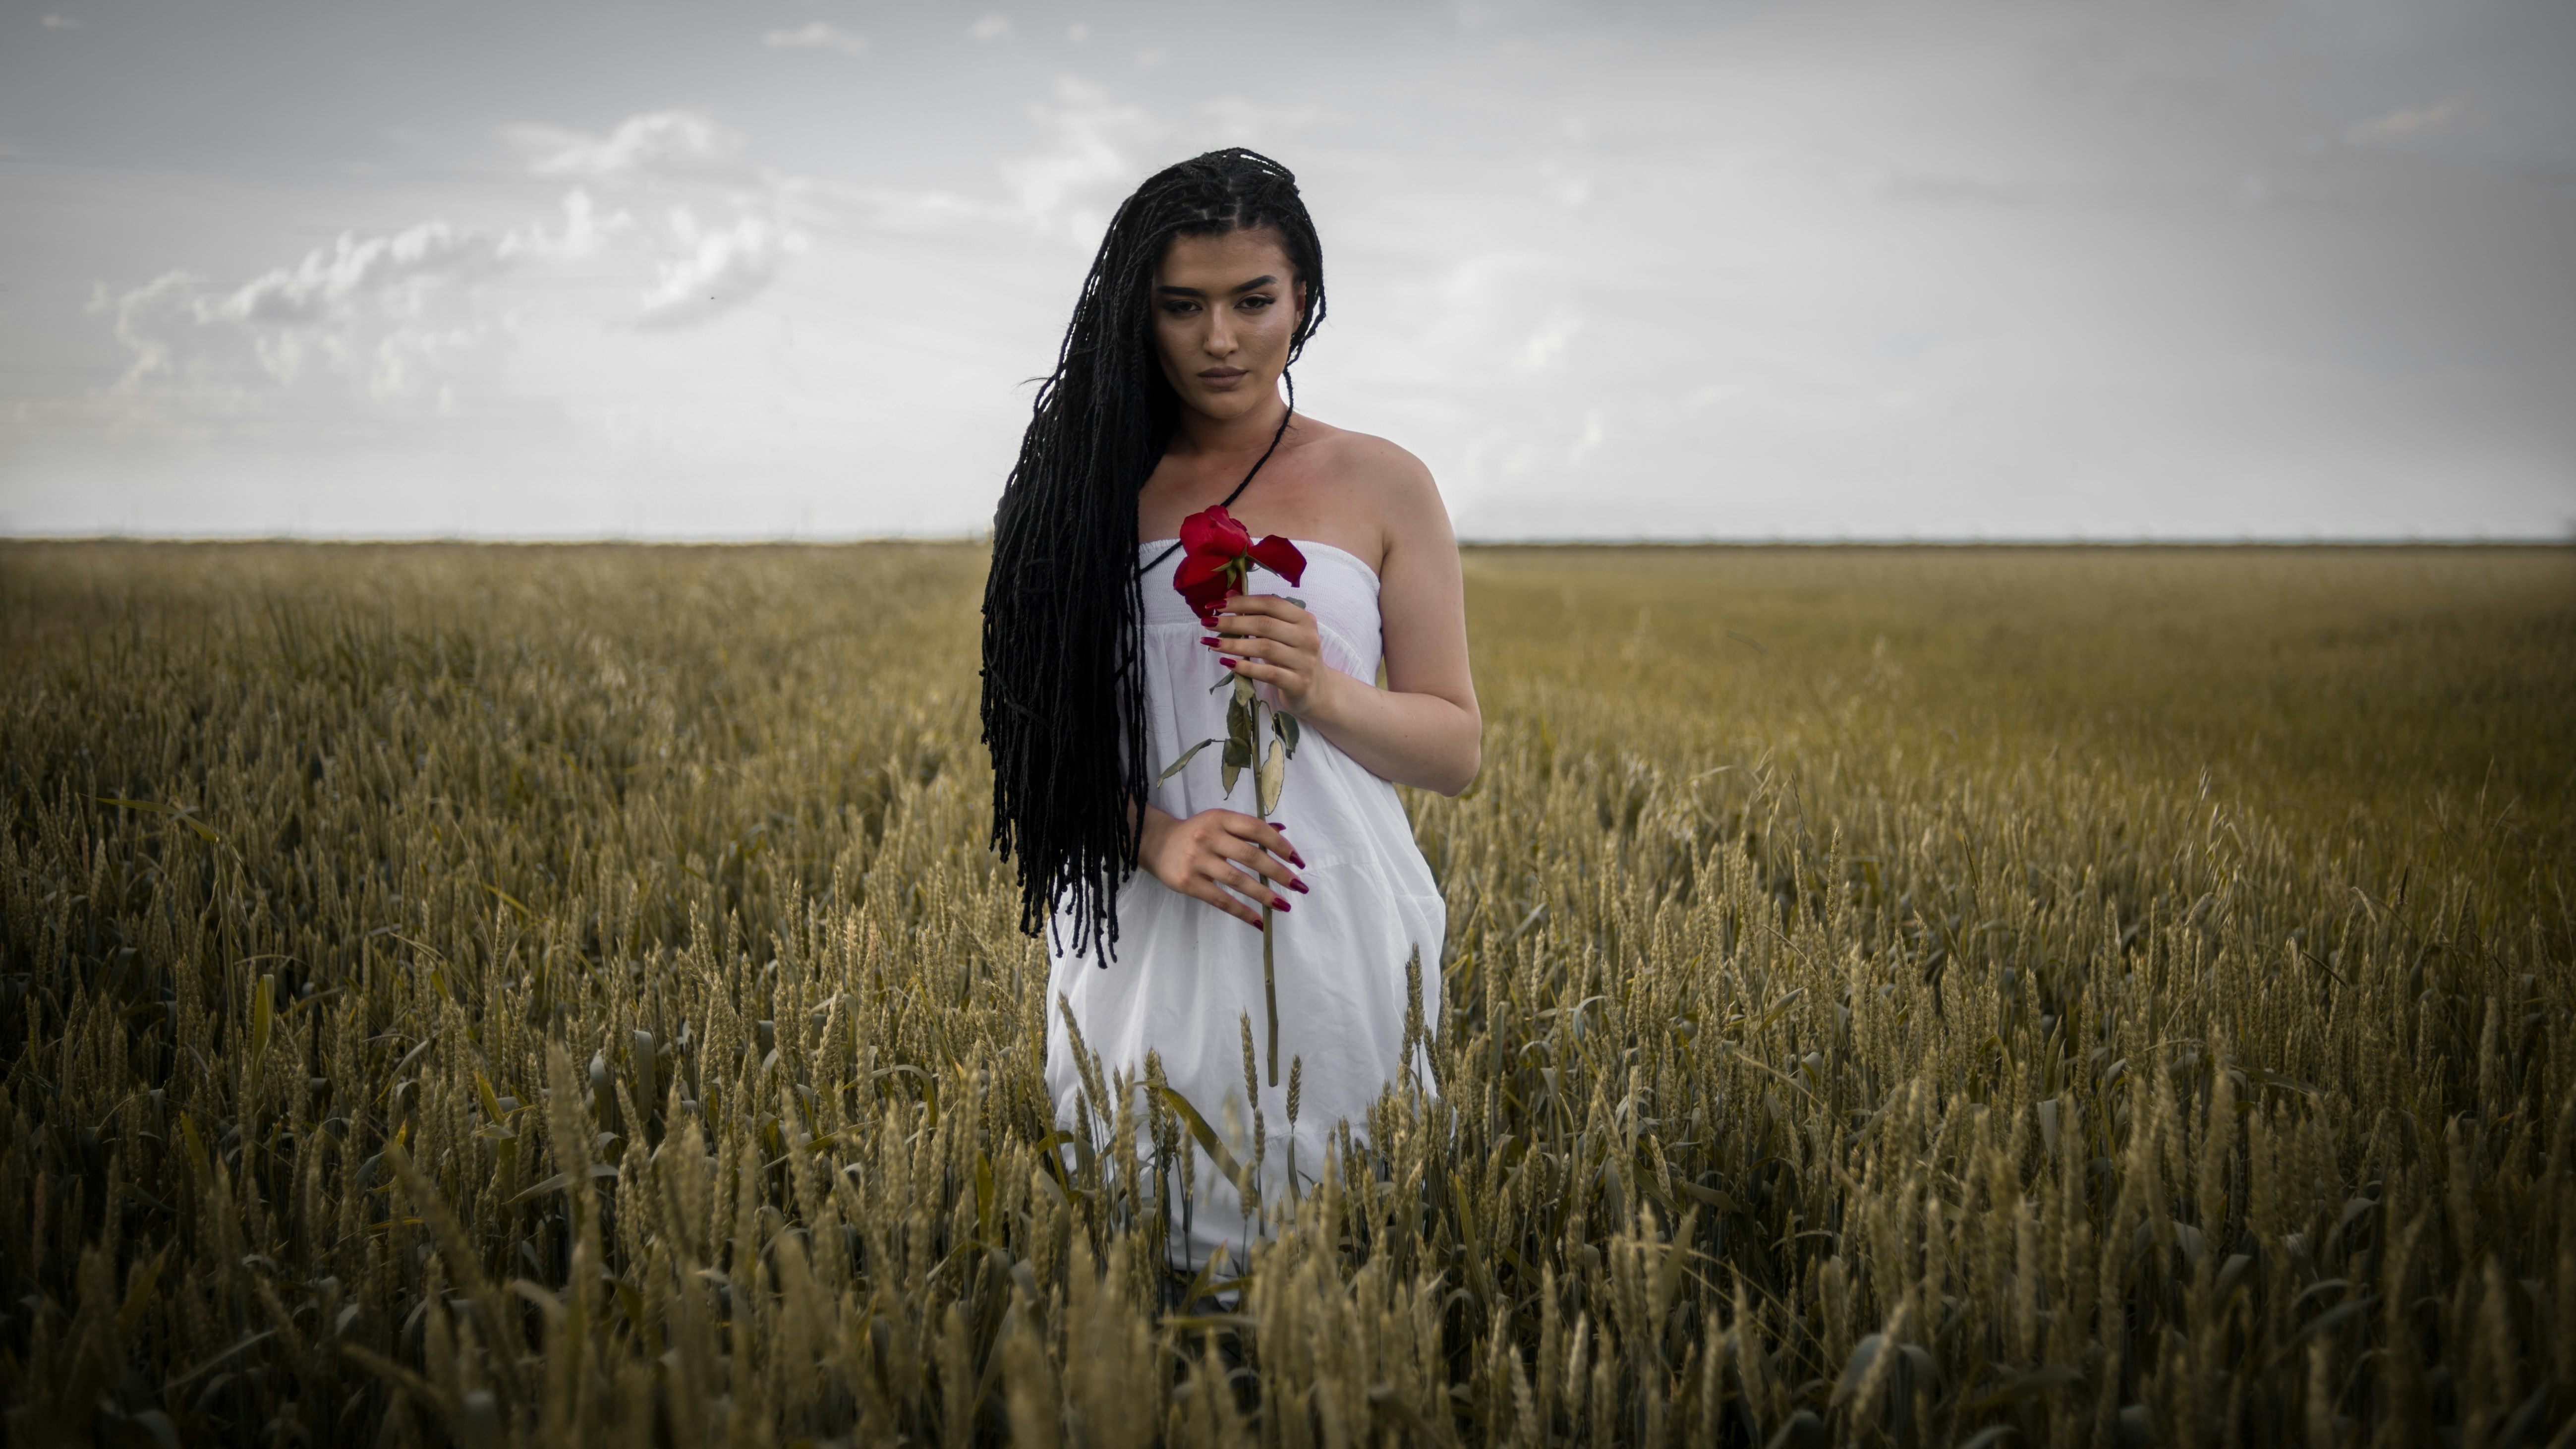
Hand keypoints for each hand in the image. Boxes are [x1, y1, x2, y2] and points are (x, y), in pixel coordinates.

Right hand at [1138, 805, 1307, 928]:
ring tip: (1284, 905)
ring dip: (1264, 895)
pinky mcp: (1188, 882)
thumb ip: (1248, 827)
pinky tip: (1258, 921)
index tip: (1298, 860)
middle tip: (1299, 886)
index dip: (1280, 844)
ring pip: (1238, 880)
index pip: (1256, 829)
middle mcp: (1208, 837)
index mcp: (1220, 818)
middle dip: (1278, 872)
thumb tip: (1283, 830)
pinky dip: (1242, 912)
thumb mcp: (1219, 821)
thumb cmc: (1195, 833)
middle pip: (1250, 856)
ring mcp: (1197, 860)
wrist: (1154, 843)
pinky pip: (1220, 900)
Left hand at [1205, 593, 1334, 716]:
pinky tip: (1227, 662)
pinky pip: (1268, 673)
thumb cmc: (1294, 658)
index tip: (1215, 605)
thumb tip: (1229, 595)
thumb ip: (1258, 614)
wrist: (1317, 692)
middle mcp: (1307, 637)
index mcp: (1304, 619)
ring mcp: (1304, 661)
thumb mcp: (1281, 634)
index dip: (1241, 602)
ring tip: (1211, 643)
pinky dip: (1245, 667)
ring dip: (1234, 644)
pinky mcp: (1298, 683)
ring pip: (1264, 648)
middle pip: (1264, 624)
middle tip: (1207, 623)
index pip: (1270, 603)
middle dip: (1232, 622)